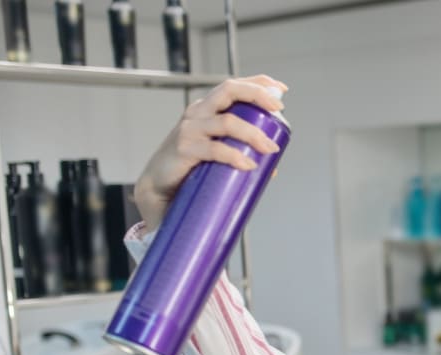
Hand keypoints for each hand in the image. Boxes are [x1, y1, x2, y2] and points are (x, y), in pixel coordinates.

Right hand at [133, 74, 287, 230]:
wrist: (158, 186)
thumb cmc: (190, 167)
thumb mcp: (217, 154)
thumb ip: (242, 155)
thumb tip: (272, 168)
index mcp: (208, 109)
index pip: (233, 86)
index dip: (258, 83)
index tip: (281, 90)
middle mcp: (198, 113)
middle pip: (229, 90)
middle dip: (256, 94)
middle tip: (278, 110)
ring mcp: (190, 129)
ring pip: (227, 122)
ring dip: (253, 134)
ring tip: (270, 149)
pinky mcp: (184, 148)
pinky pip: (214, 149)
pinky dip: (234, 156)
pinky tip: (248, 165)